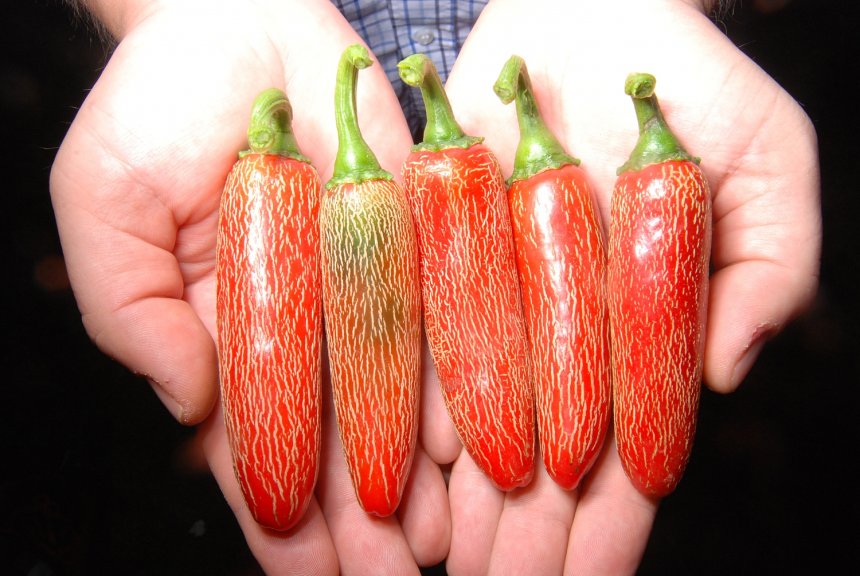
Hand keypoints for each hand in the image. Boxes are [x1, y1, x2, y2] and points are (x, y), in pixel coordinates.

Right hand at [49, 0, 449, 572]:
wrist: (236, 20)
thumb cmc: (153, 107)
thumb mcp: (106, 207)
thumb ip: (135, 312)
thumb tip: (189, 406)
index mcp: (227, 331)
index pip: (255, 445)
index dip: (277, 518)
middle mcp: (304, 321)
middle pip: (334, 440)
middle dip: (356, 522)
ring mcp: (363, 284)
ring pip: (395, 399)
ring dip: (416, 477)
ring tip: (438, 549)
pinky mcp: (416, 236)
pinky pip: (441, 319)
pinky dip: (455, 383)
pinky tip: (470, 450)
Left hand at [433, 0, 820, 572]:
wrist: (586, 11)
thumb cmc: (690, 81)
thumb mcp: (765, 162)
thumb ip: (767, 268)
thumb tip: (724, 375)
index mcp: (640, 330)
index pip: (626, 457)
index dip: (606, 533)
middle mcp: (561, 332)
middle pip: (537, 463)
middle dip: (520, 545)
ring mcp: (494, 302)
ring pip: (469, 428)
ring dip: (452, 507)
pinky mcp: (433, 259)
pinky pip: (416, 350)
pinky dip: (401, 418)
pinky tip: (387, 485)